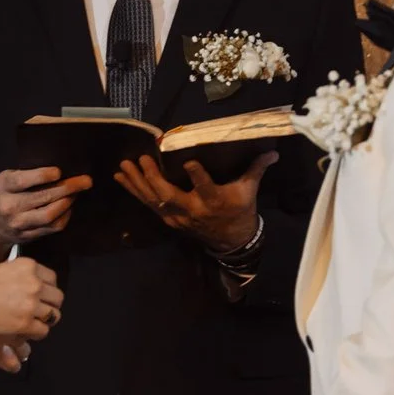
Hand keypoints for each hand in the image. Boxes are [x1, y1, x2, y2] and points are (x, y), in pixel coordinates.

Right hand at [0, 167, 91, 252]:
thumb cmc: (5, 193)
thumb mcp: (8, 178)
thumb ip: (27, 173)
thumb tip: (61, 168)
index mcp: (4, 186)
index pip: (22, 181)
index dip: (41, 176)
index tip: (58, 171)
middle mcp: (9, 206)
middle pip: (42, 197)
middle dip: (68, 188)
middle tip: (86, 180)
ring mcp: (18, 224)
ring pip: (49, 215)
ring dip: (68, 202)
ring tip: (78, 193)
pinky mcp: (27, 236)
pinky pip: (52, 227)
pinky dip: (65, 216)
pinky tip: (70, 206)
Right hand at [0, 256, 63, 337]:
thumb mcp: (3, 269)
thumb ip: (21, 276)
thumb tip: (30, 287)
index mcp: (29, 266)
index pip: (52, 279)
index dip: (48, 290)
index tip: (42, 296)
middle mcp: (35, 284)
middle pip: (58, 297)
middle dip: (50, 305)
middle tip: (40, 311)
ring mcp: (31, 304)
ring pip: (54, 316)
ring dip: (46, 320)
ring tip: (35, 322)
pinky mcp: (26, 323)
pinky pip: (43, 331)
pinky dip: (37, 333)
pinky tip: (28, 331)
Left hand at [114, 151, 277, 253]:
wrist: (231, 241)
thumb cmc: (240, 211)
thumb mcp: (249, 191)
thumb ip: (256, 170)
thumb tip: (272, 153)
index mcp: (214, 201)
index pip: (206, 189)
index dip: (198, 177)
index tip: (189, 161)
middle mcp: (192, 210)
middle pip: (169, 195)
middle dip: (153, 178)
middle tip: (141, 159)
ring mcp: (177, 216)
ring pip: (153, 200)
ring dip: (136, 183)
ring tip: (123, 166)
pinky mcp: (168, 218)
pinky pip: (148, 204)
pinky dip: (134, 191)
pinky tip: (121, 177)